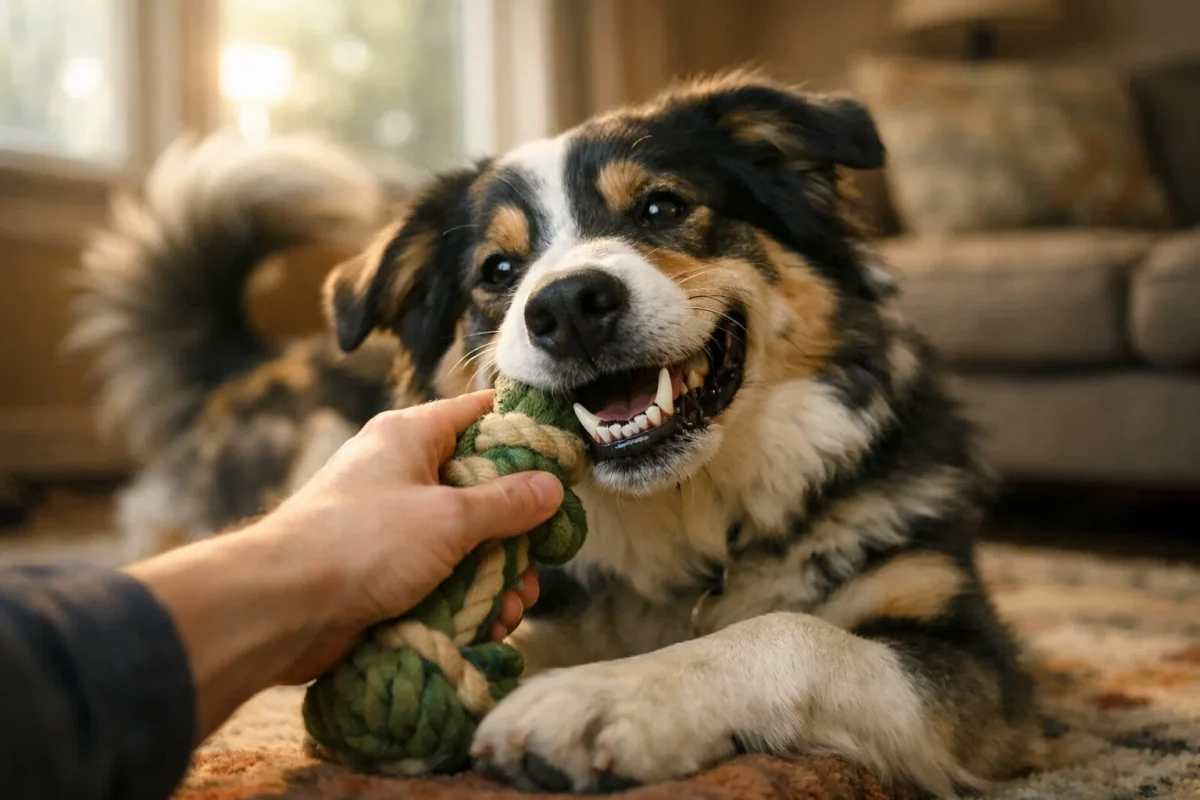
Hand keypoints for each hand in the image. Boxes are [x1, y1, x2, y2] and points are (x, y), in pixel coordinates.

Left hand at [262, 390, 561, 683]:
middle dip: (514, 533)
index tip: (561, 465)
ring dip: (493, 577)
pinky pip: (437, 577)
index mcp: (410, 437)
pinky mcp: (381, 571)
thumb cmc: (363, 542)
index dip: (523, 435)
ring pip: (461, 542)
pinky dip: (463, 600)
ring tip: (512, 609)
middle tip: (536, 563)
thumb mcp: (449, 518)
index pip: (477, 416)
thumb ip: (507, 504)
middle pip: (477, 489)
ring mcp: (389, 525)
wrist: (280, 607)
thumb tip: (552, 487)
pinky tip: (485, 628)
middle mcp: (400, 474)